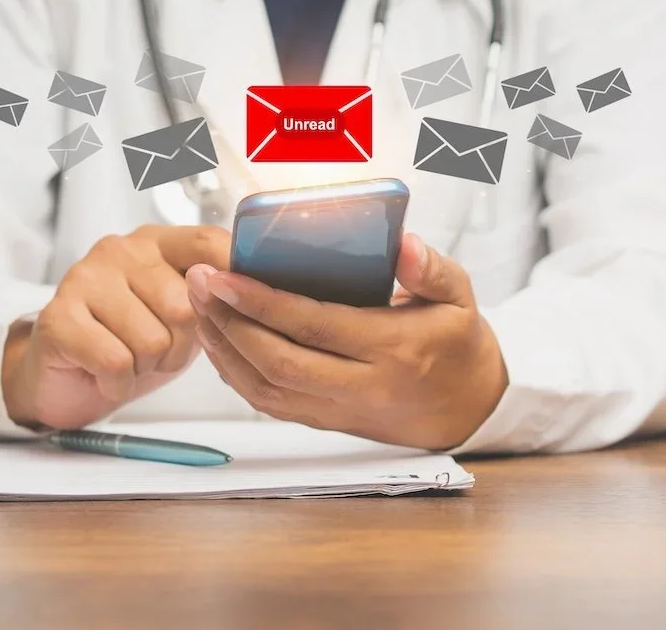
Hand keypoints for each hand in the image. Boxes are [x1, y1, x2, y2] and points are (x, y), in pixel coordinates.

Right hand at [3, 224, 230, 429]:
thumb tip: (256, 291)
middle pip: (183, 305)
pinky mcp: (58, 318)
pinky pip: (115, 362)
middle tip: (157, 352)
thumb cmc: (131, 342)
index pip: (206, 242)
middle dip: (179, 347)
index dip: (232, 274)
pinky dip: (118, 383)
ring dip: (147, 367)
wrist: (65, 378)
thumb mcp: (182, 316)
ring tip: (129, 361)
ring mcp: (84, 279)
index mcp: (156, 242)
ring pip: (151, 339)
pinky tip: (105, 376)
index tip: (243, 306)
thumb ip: (213, 296)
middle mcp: (120, 250)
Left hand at [186, 233, 507, 449]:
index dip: (262, 303)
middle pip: (278, 361)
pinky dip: (236, 374)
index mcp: (394, 350)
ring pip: (265, 389)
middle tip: (197, 282)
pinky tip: (219, 341)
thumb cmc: (458, 345)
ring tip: (199, 306)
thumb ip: (430, 269)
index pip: (315, 326)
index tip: (224, 275)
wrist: (468, 410)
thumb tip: (401, 244)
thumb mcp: (460, 297)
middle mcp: (362, 387)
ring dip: (224, 348)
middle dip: (229, 321)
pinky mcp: (326, 422)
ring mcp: (340, 410)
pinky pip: (269, 403)